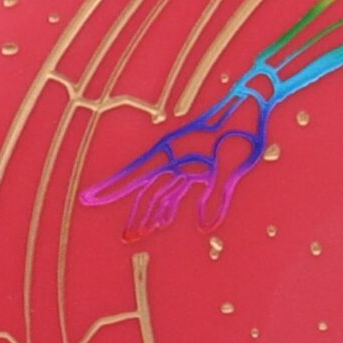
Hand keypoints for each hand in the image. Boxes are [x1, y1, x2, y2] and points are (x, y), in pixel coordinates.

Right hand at [80, 86, 269, 238]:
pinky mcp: (200, 166)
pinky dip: (170, 206)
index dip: (113, 188)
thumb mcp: (232, 163)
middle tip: (126, 237)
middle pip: (148, 191)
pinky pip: (178, 189)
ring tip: (137, 234)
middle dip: (136, 215)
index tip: (89, 200)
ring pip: (161, 193)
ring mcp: (186, 162)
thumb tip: (204, 227)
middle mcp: (175, 158)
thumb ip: (217, 195)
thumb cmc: (242, 128)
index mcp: (174, 153)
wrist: (253, 104)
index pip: (136, 175)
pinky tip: (162, 221)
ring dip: (151, 214)